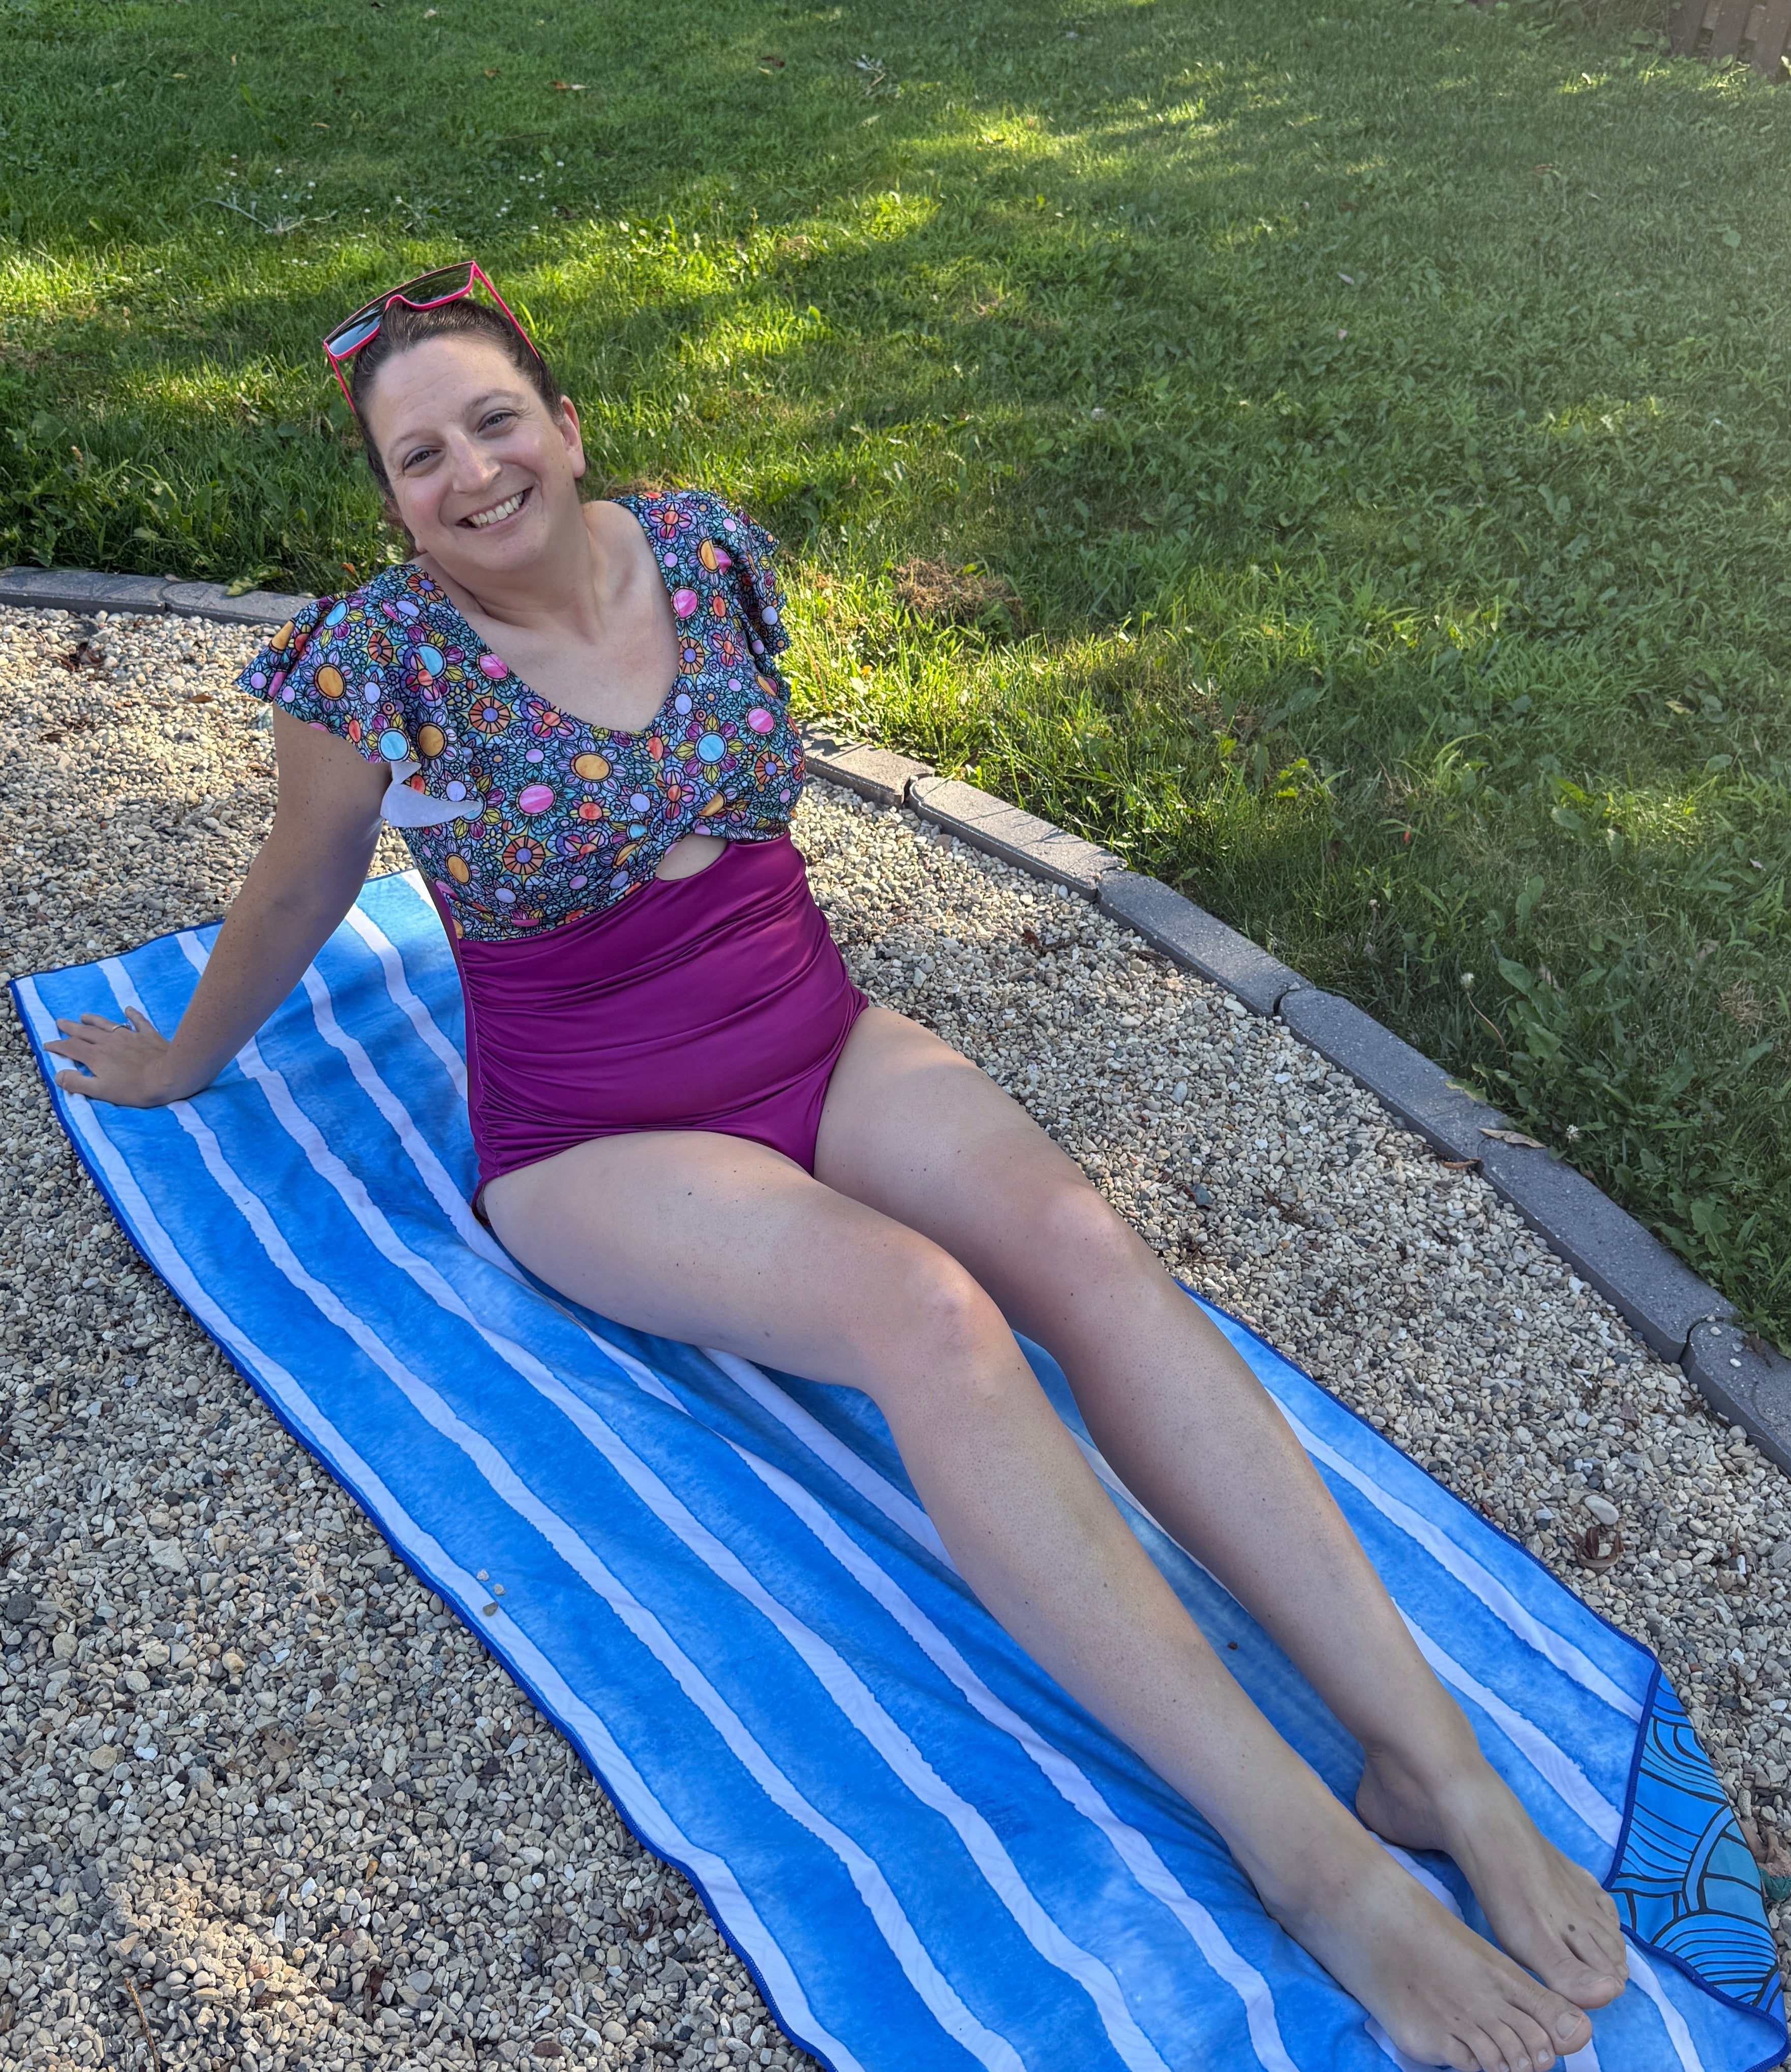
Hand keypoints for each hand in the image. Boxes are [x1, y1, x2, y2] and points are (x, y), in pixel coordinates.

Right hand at [46, 1009, 188, 1107]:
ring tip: (83, 1016)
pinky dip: (131, 1015)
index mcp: (96, 1056)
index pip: (71, 1048)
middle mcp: (109, 1041)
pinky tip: (128, 1009)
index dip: (58, 1046)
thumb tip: (58, 1074)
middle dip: (70, 1028)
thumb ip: (77, 1083)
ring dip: (94, 1019)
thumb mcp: (101, 1091)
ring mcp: (129, 1036)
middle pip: (85, 1032)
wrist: (169, 1076)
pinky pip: (137, 1021)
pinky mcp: (148, 1034)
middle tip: (60, 1022)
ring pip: (107, 1024)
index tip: (47, 1044)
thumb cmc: (134, 1088)